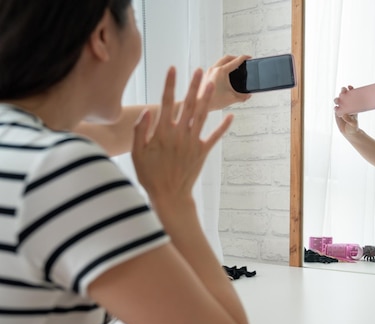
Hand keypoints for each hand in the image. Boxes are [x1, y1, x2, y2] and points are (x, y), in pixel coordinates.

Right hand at [132, 67, 232, 201]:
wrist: (169, 196)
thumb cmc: (150, 176)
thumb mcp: (137, 154)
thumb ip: (140, 131)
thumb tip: (149, 111)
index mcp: (162, 133)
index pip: (166, 103)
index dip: (170, 85)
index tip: (173, 69)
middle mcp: (180, 135)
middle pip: (188, 105)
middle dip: (193, 86)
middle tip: (200, 70)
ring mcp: (193, 143)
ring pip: (202, 116)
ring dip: (207, 99)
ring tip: (212, 83)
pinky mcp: (202, 152)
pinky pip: (214, 137)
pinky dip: (223, 127)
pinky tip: (230, 116)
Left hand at [201, 55, 252, 109]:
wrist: (199, 104)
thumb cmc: (212, 101)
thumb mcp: (232, 98)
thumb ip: (243, 96)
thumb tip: (248, 95)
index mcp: (221, 72)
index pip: (236, 61)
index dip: (244, 58)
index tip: (249, 57)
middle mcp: (214, 69)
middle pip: (227, 58)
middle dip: (236, 58)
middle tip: (242, 61)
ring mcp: (209, 71)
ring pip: (221, 61)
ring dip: (228, 62)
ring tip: (234, 67)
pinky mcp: (206, 75)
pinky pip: (216, 66)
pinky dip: (222, 66)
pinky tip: (225, 74)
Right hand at [334, 86, 359, 135]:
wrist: (349, 132)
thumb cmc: (354, 126)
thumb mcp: (354, 123)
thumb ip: (349, 119)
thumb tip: (343, 114)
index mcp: (354, 104)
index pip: (352, 95)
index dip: (350, 89)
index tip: (350, 87)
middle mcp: (347, 105)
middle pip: (344, 95)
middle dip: (342, 91)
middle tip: (343, 91)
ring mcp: (342, 108)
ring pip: (338, 100)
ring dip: (337, 99)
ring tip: (338, 101)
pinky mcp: (337, 113)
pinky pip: (336, 108)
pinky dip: (336, 107)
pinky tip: (336, 108)